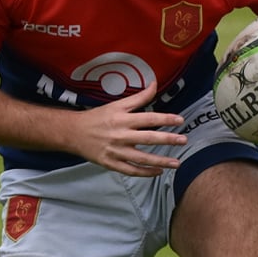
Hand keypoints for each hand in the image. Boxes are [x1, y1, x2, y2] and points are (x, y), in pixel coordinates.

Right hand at [70, 85, 187, 175]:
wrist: (73, 133)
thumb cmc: (98, 117)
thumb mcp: (117, 104)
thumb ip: (139, 97)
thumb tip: (155, 84)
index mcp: (122, 119)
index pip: (148, 118)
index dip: (165, 119)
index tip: (180, 120)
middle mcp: (120, 135)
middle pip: (148, 138)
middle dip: (167, 139)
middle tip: (183, 140)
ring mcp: (116, 151)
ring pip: (142, 158)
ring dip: (161, 161)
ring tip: (177, 163)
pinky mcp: (111, 164)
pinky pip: (131, 170)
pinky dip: (145, 172)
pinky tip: (158, 171)